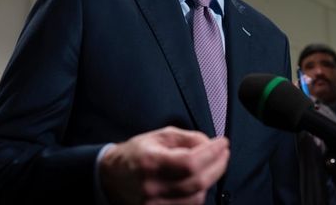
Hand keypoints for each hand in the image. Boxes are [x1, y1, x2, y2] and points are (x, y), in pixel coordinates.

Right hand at [98, 126, 229, 204]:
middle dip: (218, 166)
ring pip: (196, 198)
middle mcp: (152, 187)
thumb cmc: (137, 154)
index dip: (212, 153)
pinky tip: (200, 181)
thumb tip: (211, 144)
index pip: (190, 162)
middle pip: (197, 182)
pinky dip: (199, 194)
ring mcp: (154, 204)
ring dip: (210, 180)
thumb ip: (187, 138)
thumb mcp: (160, 136)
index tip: (223, 143)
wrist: (111, 176)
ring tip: (212, 166)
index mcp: (151, 162)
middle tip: (224, 154)